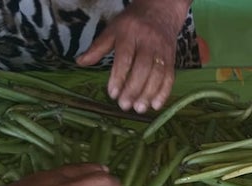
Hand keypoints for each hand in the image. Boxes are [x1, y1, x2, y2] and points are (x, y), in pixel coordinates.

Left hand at [76, 0, 190, 112]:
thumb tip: (80, 62)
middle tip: (124, 105)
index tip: (112, 94)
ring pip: (158, 74)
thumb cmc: (133, 22)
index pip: (125, 57)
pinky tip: (156, 105)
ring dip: (149, 94)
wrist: (161, 10)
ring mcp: (162, 50)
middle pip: (143, 68)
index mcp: (130, 33)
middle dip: (134, 89)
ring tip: (139, 108)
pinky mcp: (172, 58)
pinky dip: (164, 92)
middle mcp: (148, 42)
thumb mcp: (113, 29)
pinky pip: (170, 77)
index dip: (119, 77)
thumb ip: (98, 47)